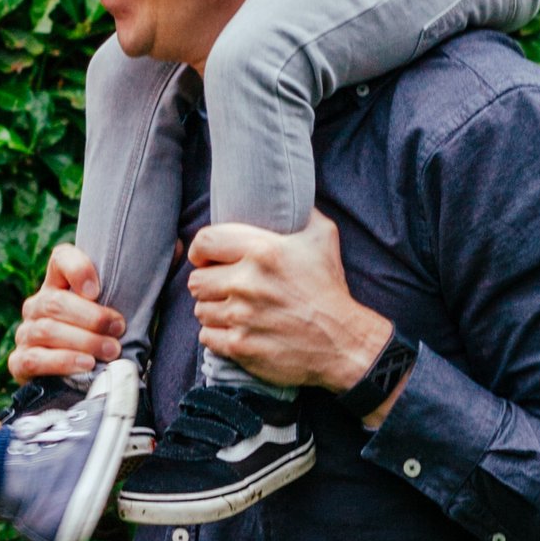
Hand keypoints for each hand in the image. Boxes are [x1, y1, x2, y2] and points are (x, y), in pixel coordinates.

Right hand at [9, 240, 125, 387]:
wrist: (74, 382)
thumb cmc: (102, 339)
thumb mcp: (114, 313)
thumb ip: (129, 292)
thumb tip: (169, 266)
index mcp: (57, 284)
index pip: (61, 259)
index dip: (78, 269)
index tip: (97, 290)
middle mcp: (37, 306)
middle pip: (55, 302)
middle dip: (91, 317)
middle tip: (118, 329)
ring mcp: (25, 334)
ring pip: (46, 331)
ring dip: (83, 341)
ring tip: (111, 351)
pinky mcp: (19, 362)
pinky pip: (35, 360)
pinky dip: (63, 362)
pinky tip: (86, 365)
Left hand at [184, 215, 400, 403]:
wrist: (342, 342)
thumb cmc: (329, 288)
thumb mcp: (322, 237)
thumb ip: (298, 212)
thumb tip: (282, 194)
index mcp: (263, 250)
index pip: (205, 241)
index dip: (201, 251)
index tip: (206, 259)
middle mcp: (248, 282)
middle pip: (196, 280)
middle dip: (209, 284)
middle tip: (225, 288)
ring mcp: (242, 316)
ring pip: (200, 310)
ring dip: (214, 310)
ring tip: (235, 311)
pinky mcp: (240, 346)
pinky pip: (206, 336)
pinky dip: (218, 335)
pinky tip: (238, 331)